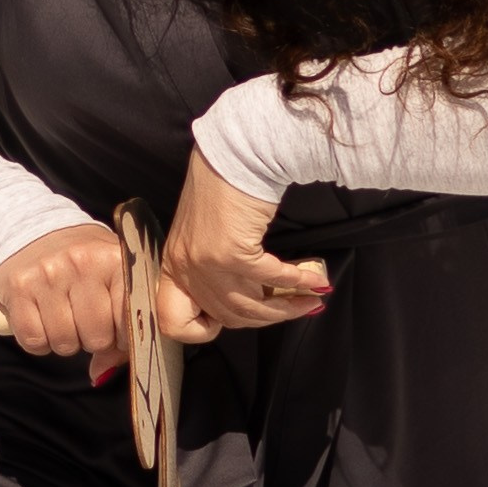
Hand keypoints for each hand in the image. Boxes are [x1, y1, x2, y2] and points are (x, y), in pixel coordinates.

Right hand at [0, 218, 128, 366]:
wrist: (30, 231)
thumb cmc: (81, 263)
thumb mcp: (110, 277)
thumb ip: (120, 324)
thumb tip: (104, 373)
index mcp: (115, 258)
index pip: (130, 320)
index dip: (123, 337)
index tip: (117, 332)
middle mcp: (82, 261)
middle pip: (96, 337)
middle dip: (92, 340)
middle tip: (85, 323)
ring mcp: (48, 273)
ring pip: (64, 343)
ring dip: (65, 342)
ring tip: (63, 320)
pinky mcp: (18, 286)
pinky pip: (33, 340)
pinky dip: (39, 342)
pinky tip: (42, 322)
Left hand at [158, 146, 331, 343]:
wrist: (232, 156)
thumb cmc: (220, 187)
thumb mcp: (203, 235)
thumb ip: (214, 266)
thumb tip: (252, 293)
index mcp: (173, 266)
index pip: (174, 322)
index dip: (203, 330)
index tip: (228, 321)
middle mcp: (185, 270)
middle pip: (229, 316)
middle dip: (267, 317)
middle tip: (295, 308)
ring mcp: (206, 264)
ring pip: (252, 306)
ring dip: (288, 307)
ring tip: (310, 300)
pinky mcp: (232, 253)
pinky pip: (271, 279)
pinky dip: (297, 281)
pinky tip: (314, 280)